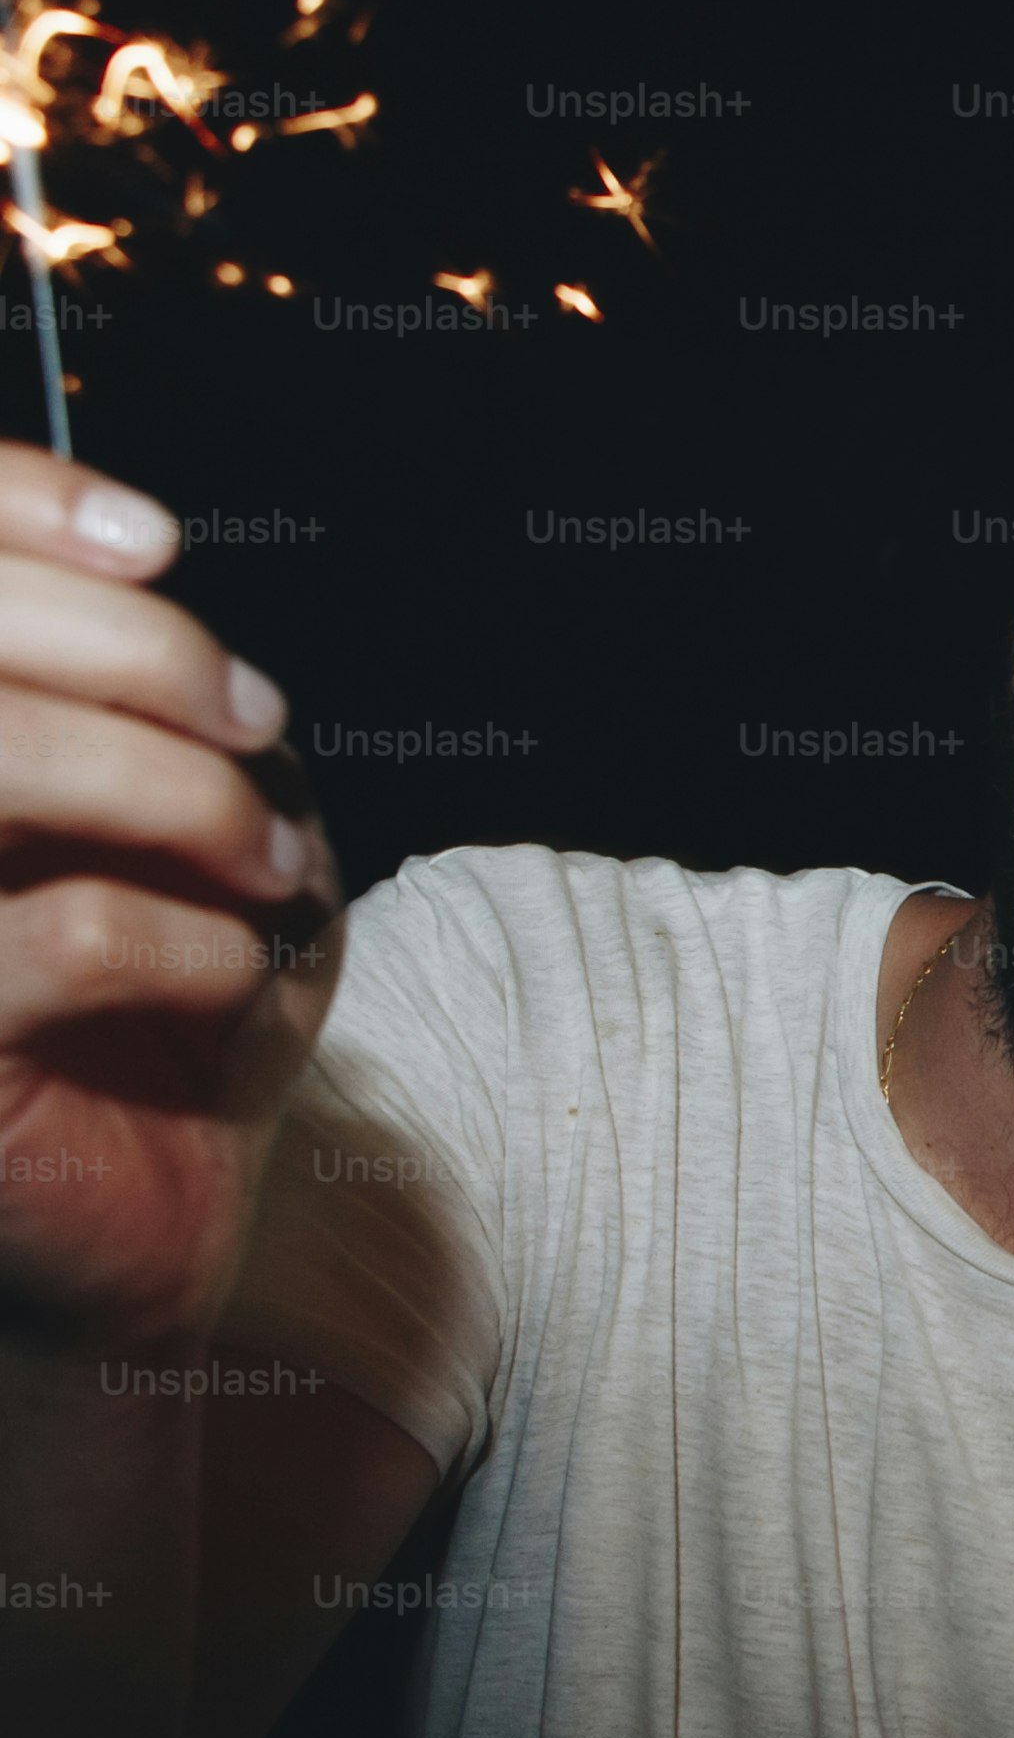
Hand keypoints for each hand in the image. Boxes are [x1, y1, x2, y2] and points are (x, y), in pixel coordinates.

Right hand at [0, 445, 338, 1347]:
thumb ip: (155, 715)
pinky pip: (55, 941)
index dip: (13, 512)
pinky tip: (232, 968)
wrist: (147, 1226)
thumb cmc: (159, 1016)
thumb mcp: (184, 838)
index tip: (151, 541)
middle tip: (251, 719)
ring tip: (264, 860)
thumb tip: (162, 599)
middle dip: (135, 659)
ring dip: (170, 795)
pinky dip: (181, 936)